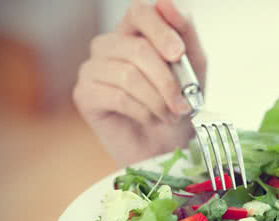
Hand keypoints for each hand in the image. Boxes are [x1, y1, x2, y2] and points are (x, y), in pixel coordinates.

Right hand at [73, 0, 206, 166]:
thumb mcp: (193, 69)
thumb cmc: (178, 107)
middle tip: (182, 104)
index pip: (139, 11)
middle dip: (167, 80)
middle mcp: (109, 46)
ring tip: (168, 115)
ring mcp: (93, 68)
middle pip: (137, 48)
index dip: (161, 30)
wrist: (167, 148)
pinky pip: (116, 95)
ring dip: (157, 100)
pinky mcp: (84, 94)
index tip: (179, 54)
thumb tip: (165, 2)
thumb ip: (186, 34)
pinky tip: (150, 119)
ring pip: (128, 74)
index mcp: (135, 33)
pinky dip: (142, 111)